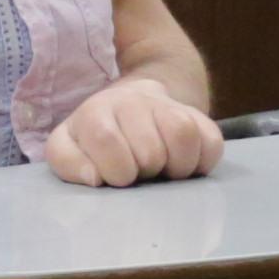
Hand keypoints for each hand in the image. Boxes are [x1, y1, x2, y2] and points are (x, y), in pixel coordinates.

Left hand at [42, 74, 221, 188]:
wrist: (131, 103)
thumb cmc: (94, 138)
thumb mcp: (67, 148)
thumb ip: (69, 163)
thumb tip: (95, 177)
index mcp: (96, 112)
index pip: (107, 140)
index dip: (115, 169)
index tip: (116, 177)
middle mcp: (133, 102)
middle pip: (150, 150)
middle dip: (144, 172)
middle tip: (139, 171)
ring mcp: (168, 106)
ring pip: (183, 135)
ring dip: (175, 167)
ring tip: (163, 171)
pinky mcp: (198, 116)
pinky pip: (211, 141)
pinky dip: (202, 162)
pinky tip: (183, 165)